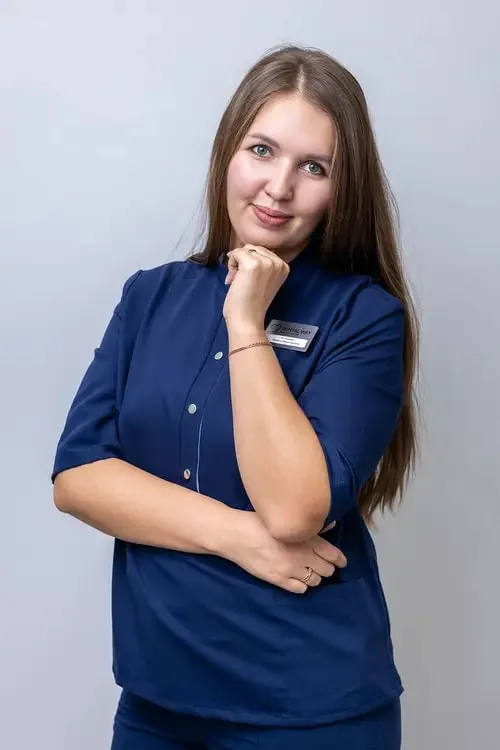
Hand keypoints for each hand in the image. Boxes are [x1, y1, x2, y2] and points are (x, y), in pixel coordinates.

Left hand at [223, 245, 289, 328]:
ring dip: (236, 263)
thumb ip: (262, 266)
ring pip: (243, 250)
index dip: (250, 263)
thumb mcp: (265, 280)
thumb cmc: (252, 304)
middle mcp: (277, 262)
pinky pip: (235, 253)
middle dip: (242, 262)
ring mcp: (266, 262)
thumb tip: (243, 251)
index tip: (248, 280)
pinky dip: (230, 265)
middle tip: (240, 281)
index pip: (261, 251)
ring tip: (237, 281)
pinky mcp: (252, 264)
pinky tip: (233, 280)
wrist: (247, 320)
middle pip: (252, 248)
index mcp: (283, 266)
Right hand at [226, 511, 346, 593]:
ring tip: (310, 571)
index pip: (332, 553)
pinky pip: (300, 589)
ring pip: (315, 581)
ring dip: (315, 577)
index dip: (339, 559)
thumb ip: (307, 525)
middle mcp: (302, 556)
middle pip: (326, 569)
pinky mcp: (278, 580)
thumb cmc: (258, 521)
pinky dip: (302, 586)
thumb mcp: (283, 518)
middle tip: (323, 564)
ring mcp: (290, 570)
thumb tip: (329, 526)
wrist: (236, 535)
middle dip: (327, 567)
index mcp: (305, 538)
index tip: (341, 561)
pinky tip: (297, 579)